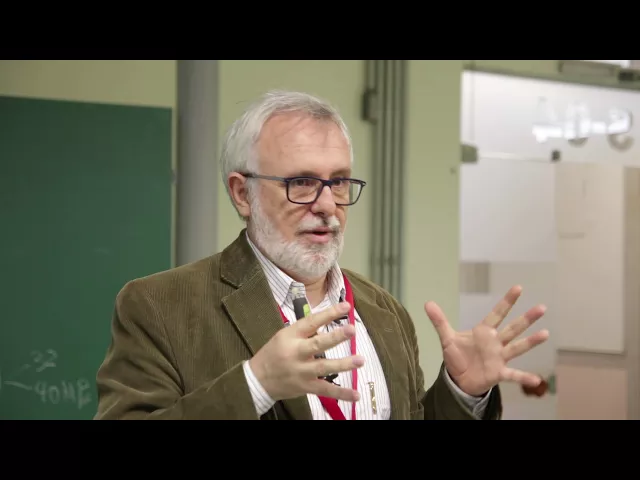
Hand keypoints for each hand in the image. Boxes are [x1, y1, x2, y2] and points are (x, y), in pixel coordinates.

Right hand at [249, 302, 364, 401]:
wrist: (258, 380)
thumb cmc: (274, 353)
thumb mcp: (284, 336)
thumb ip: (305, 331)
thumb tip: (328, 323)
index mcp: (291, 336)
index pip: (311, 322)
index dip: (329, 314)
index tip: (346, 306)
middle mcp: (296, 353)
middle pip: (317, 344)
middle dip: (335, 337)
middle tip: (352, 330)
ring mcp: (301, 371)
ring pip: (324, 367)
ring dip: (343, 364)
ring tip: (360, 360)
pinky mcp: (306, 387)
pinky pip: (326, 390)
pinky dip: (341, 393)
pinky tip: (356, 395)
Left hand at [426, 285, 548, 396]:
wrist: (459, 379)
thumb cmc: (457, 356)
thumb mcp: (447, 338)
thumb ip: (439, 321)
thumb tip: (427, 303)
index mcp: (484, 332)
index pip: (497, 314)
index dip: (507, 301)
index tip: (518, 288)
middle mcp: (495, 342)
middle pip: (513, 328)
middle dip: (526, 318)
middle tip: (542, 308)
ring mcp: (499, 357)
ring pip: (517, 347)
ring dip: (531, 341)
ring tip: (545, 334)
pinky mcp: (499, 373)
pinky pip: (513, 375)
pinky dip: (524, 377)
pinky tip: (536, 380)